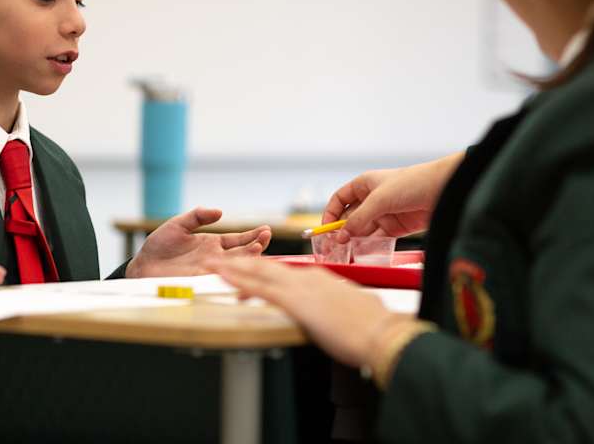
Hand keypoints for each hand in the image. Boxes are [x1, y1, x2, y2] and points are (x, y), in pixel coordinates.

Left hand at [127, 207, 271, 277]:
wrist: (144, 265)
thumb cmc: (160, 245)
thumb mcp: (178, 225)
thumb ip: (197, 217)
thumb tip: (219, 211)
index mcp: (212, 243)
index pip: (238, 240)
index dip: (252, 236)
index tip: (265, 230)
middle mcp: (215, 258)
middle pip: (242, 254)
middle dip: (256, 246)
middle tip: (265, 238)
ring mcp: (209, 270)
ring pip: (235, 267)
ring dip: (247, 260)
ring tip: (258, 249)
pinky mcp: (200, 281)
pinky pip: (220, 279)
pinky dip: (232, 275)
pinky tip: (240, 269)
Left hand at [211, 257, 406, 367]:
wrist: (380, 332)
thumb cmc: (371, 327)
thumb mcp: (349, 310)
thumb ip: (334, 307)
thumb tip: (332, 314)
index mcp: (319, 279)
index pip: (283, 274)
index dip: (261, 272)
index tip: (246, 272)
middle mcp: (307, 277)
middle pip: (266, 267)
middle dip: (241, 264)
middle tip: (220, 261)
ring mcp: (300, 287)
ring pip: (258, 273)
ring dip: (233, 269)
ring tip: (212, 265)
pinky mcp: (295, 301)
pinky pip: (260, 289)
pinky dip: (240, 281)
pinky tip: (226, 279)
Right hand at [324, 152, 463, 240]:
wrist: (445, 190)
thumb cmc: (412, 183)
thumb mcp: (380, 200)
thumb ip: (359, 219)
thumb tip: (341, 236)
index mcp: (364, 185)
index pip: (340, 200)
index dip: (331, 213)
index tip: (325, 229)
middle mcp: (372, 199)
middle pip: (350, 217)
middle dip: (341, 232)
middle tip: (333, 248)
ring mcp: (384, 214)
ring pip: (363, 230)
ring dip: (355, 241)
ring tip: (346, 255)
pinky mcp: (397, 227)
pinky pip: (378, 239)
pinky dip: (370, 246)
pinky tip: (363, 254)